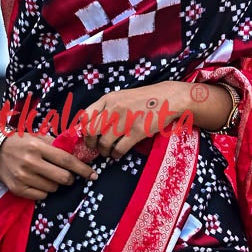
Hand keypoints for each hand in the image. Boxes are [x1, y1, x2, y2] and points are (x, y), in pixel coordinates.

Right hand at [0, 132, 96, 201]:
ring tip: (46, 176)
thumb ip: (56, 145)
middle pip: (63, 178)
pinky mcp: (17, 189)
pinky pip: (41, 196)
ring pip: (53, 188)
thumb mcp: (37, 137)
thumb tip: (78, 154)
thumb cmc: (20, 142)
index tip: (93, 175)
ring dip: (55, 184)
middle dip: (70, 178)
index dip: (83, 169)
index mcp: (37, 147)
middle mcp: (30, 162)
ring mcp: (23, 177)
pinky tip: (38, 182)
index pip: (67, 161)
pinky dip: (44, 191)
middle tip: (67, 176)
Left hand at [76, 83, 193, 158]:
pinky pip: (119, 149)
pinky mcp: (137, 131)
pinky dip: (116, 155)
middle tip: (95, 147)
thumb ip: (106, 107)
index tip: (88, 135)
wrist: (168, 97)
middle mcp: (114, 109)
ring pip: (104, 143)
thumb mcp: (121, 96)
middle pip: (90, 131)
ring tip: (107, 152)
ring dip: (103, 151)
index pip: (85, 117)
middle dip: (90, 143)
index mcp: (108, 99)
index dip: (83, 129)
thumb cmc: (144, 98)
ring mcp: (125, 120)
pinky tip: (118, 154)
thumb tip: (91, 124)